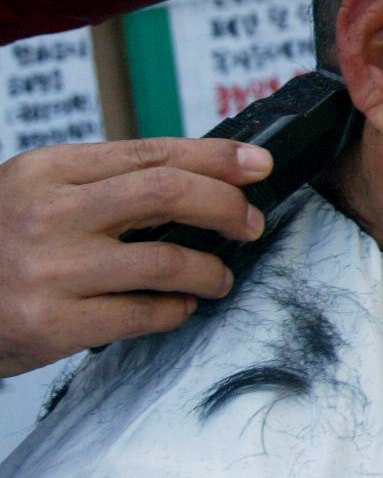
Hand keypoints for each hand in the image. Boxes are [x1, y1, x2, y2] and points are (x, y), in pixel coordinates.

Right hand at [0, 138, 270, 376]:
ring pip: (168, 260)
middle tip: (250, 223)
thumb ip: (98, 184)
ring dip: (210, 270)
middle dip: (228, 207)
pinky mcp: (51, 324)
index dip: (217, 158)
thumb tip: (194, 179)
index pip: (153, 153)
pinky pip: (143, 313)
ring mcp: (50, 270)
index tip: (257, 165)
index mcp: (47, 170)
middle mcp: (48, 214)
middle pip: (170, 194)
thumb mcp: (30, 192)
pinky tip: (179, 307)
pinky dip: (175, 310)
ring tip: (217, 277)